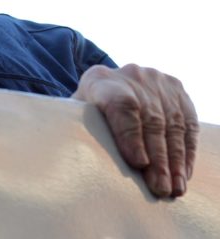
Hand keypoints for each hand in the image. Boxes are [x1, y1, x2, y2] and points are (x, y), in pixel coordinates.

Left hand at [73, 64, 197, 197]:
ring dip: (175, 161)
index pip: (121, 106)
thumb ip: (80, 130)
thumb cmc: (89, 110)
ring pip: (172, 125)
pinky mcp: (177, 90)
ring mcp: (158, 81)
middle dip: (157, 159)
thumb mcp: (76, 116)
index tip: (139, 163)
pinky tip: (183, 173)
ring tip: (174, 187)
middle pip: (150, 120)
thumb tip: (85, 162)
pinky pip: (188, 124)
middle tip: (159, 187)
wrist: (109, 82)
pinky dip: (187, 152)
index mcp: (101, 81)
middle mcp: (133, 77)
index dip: (130, 136)